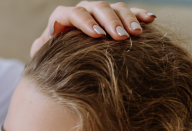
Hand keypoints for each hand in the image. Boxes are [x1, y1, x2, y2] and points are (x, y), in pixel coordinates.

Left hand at [31, 1, 156, 56]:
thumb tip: (44, 42)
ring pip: (115, 7)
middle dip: (110, 21)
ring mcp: (99, 13)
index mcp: (63, 17)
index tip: (97, 36)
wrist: (63, 61)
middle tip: (120, 36)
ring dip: (127, 18)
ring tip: (136, 33)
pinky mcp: (114, 18)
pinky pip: (129, 12)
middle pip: (97, 8)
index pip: (74, 13)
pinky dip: (139, 14)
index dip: (85, 22)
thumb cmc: (52, 59)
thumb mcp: (43, 55)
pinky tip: (150, 19)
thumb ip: (41, 48)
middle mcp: (83, 11)